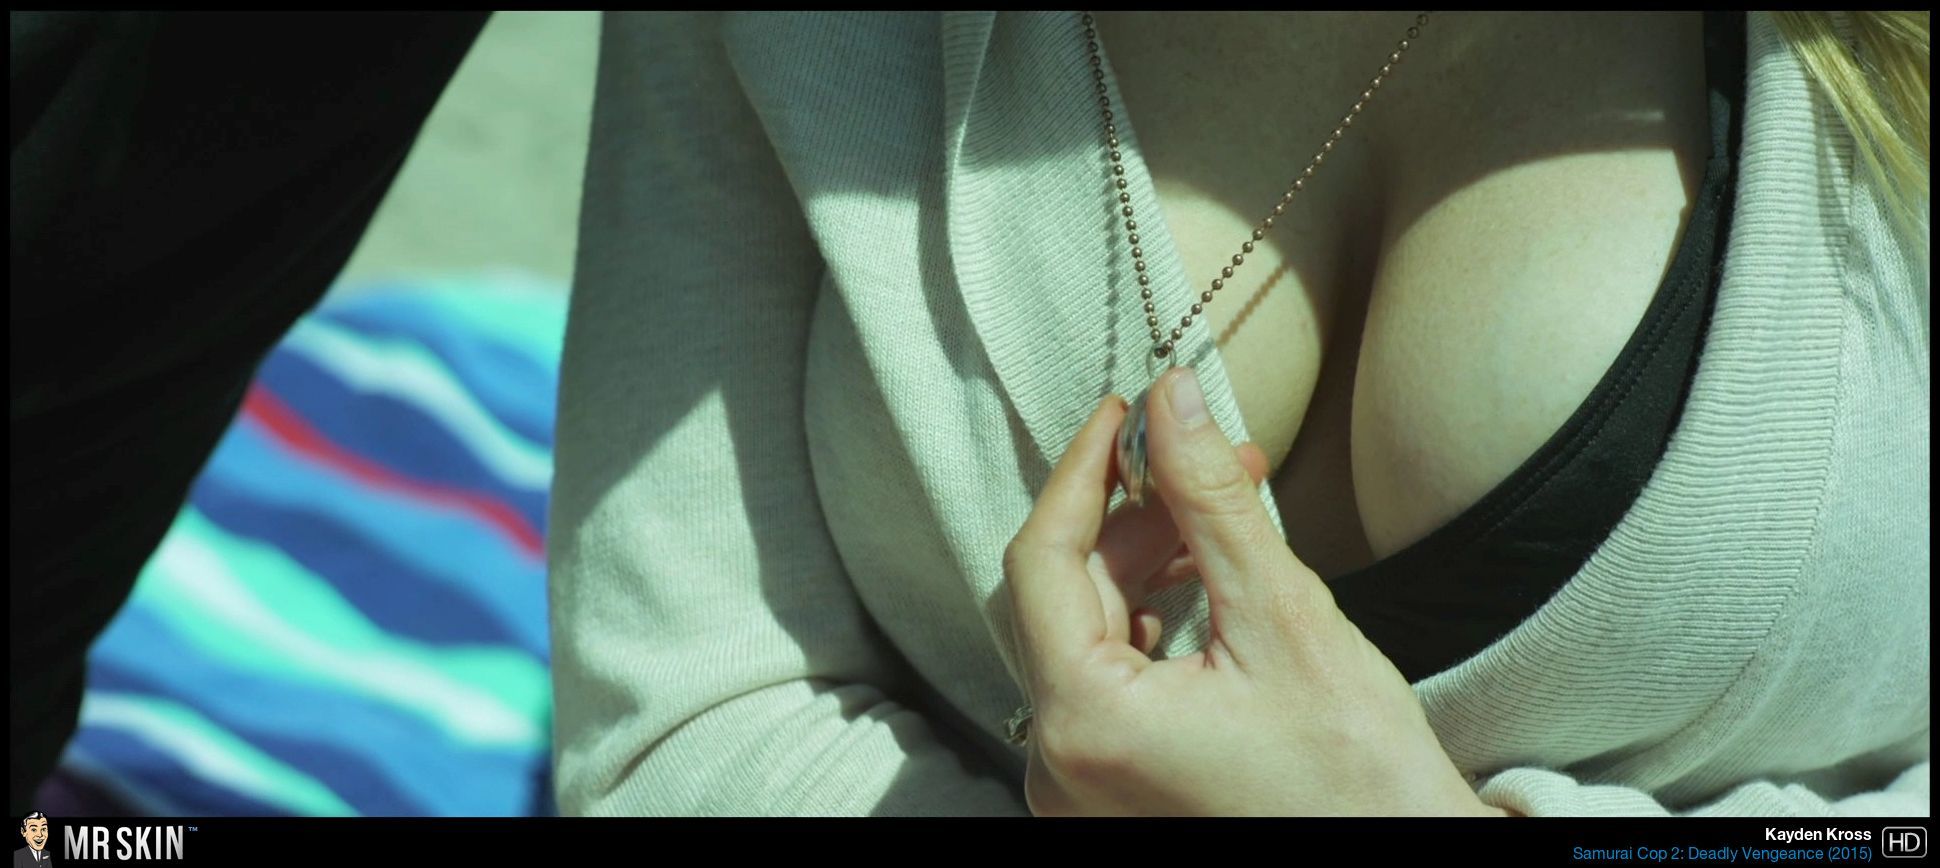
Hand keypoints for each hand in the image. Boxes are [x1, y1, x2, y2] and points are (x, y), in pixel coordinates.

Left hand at [1003, 368, 1506, 816]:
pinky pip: (1103, 679)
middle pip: (1061, 595)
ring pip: (1082, 633)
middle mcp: (1058, 764)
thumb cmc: (1358, 782)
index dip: (1083, 471)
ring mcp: (1080, 784)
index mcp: (1084, 722)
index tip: (1125, 412)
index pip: (1042, 559)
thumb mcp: (1283, 619)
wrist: (1403, 861)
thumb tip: (1172, 404)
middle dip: (1130, 515)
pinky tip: (1199, 583)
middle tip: (1199, 457)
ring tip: (1214, 517)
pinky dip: (1143, 619)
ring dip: (1142, 563)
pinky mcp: (1112, 789)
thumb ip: (1212, 501)